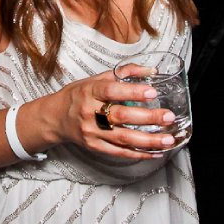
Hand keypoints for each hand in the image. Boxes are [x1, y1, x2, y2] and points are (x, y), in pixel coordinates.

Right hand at [52, 70, 178, 158]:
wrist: (54, 118)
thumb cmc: (78, 95)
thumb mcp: (95, 79)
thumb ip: (123, 73)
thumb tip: (151, 70)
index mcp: (90, 91)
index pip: (112, 91)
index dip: (132, 92)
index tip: (153, 92)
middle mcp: (89, 112)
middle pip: (120, 116)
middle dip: (147, 118)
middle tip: (169, 116)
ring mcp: (91, 132)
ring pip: (122, 138)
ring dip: (148, 140)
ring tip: (168, 139)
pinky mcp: (94, 147)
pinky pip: (118, 152)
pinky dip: (138, 153)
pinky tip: (155, 152)